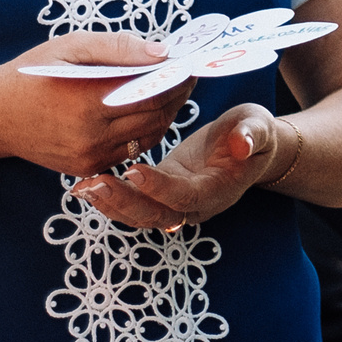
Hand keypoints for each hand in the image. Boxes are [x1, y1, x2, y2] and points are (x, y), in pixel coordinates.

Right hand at [0, 31, 198, 176]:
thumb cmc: (32, 74)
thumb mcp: (71, 47)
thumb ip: (120, 48)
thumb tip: (163, 53)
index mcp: (87, 101)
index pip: (153, 91)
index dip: (178, 77)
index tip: (191, 62)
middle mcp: (90, 135)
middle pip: (156, 115)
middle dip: (178, 94)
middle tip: (188, 75)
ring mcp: (89, 157)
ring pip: (149, 136)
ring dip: (167, 114)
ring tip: (173, 91)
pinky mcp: (86, 169)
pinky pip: (132, 152)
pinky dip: (147, 131)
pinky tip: (149, 111)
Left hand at [71, 102, 284, 230]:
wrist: (249, 144)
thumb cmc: (255, 132)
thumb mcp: (260, 126)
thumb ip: (253, 134)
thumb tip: (243, 144)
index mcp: (218, 191)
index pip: (184, 197)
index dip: (159, 188)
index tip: (133, 170)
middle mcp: (195, 205)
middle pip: (155, 216)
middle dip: (123, 202)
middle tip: (94, 183)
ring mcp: (176, 201)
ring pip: (139, 215)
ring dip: (110, 204)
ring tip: (82, 188)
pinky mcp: (162, 191)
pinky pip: (134, 202)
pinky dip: (110, 197)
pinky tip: (85, 185)